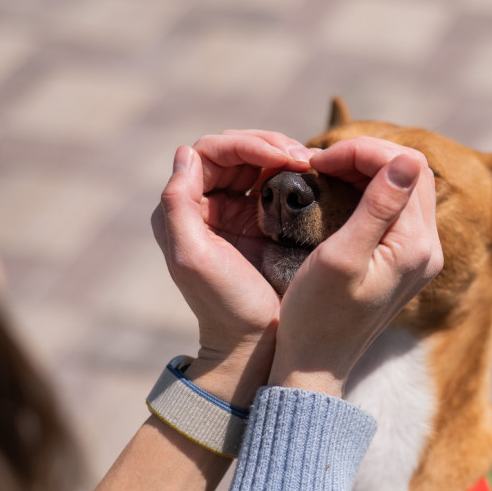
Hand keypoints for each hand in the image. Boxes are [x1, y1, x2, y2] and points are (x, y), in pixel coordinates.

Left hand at [151, 130, 312, 403]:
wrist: (255, 345)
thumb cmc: (224, 305)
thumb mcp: (192, 257)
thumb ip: (178, 204)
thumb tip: (185, 153)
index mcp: (185, 208)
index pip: (211, 153)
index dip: (247, 145)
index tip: (282, 158)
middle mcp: (207, 203)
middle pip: (235, 151)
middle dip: (269, 145)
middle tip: (303, 157)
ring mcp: (236, 211)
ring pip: (257, 162)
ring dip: (283, 155)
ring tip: (311, 163)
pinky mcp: (262, 222)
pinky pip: (276, 182)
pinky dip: (293, 174)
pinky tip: (313, 177)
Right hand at [268, 137, 443, 396]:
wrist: (316, 364)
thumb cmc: (318, 314)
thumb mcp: (342, 256)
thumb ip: (378, 206)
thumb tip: (408, 159)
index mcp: (418, 245)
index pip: (407, 165)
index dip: (365, 150)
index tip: (321, 159)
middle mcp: (429, 248)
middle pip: (413, 173)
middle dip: (368, 156)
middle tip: (322, 162)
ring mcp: (420, 256)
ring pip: (406, 188)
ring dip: (369, 170)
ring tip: (327, 171)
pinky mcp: (406, 261)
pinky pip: (398, 209)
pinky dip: (372, 190)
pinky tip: (341, 191)